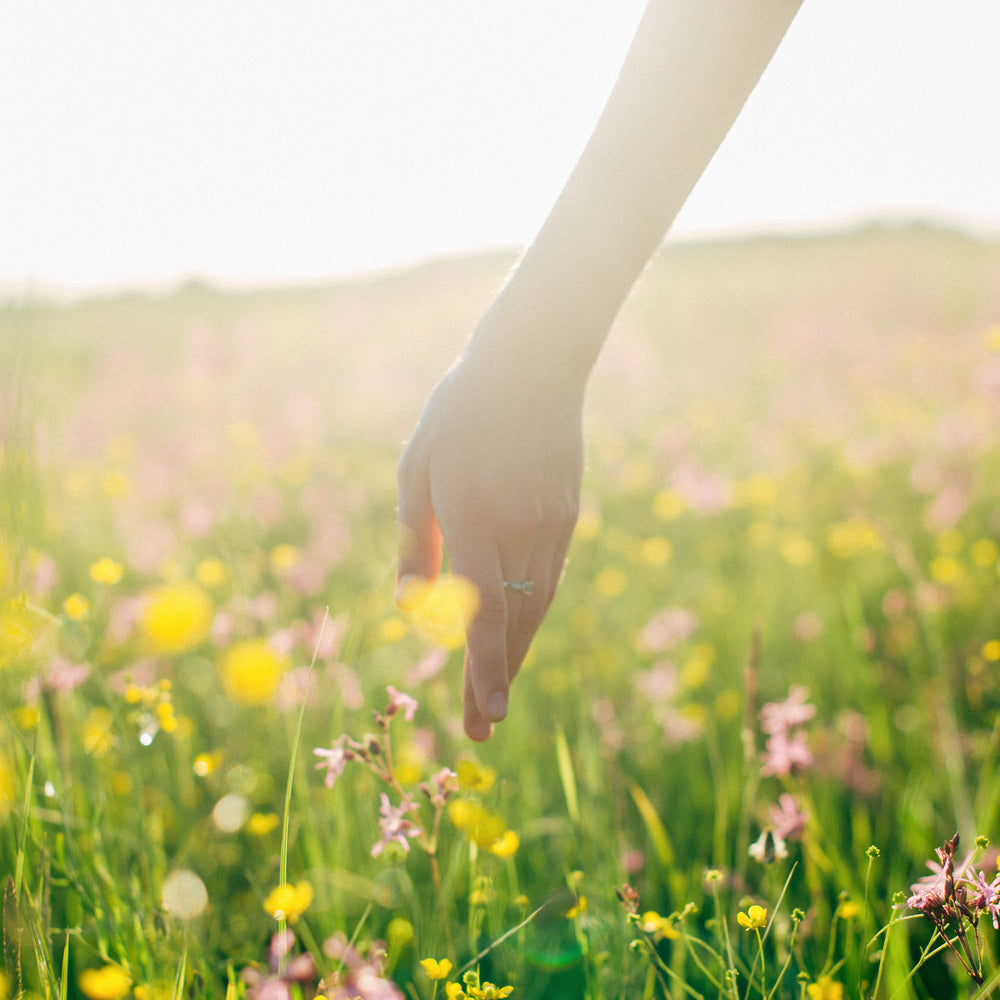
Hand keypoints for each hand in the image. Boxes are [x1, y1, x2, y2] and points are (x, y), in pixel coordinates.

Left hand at [397, 346, 583, 739]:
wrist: (533, 363)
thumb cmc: (460, 412)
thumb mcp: (417, 467)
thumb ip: (414, 540)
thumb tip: (412, 605)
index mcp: (474, 515)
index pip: (484, 611)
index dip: (484, 670)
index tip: (486, 719)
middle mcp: (520, 528)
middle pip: (515, 624)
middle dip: (494, 681)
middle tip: (479, 731)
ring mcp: (553, 523)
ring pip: (537, 607)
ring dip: (515, 656)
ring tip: (493, 696)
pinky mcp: (568, 515)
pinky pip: (548, 578)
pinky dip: (530, 615)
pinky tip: (517, 635)